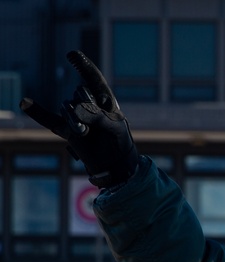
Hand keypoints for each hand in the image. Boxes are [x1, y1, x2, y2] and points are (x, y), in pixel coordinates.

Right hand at [20, 51, 137, 187]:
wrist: (114, 165)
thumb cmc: (119, 142)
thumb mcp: (115, 127)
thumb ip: (97, 116)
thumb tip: (73, 110)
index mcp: (104, 99)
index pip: (93, 79)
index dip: (83, 66)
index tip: (71, 54)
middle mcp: (87, 104)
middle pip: (79, 95)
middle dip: (88, 110)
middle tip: (101, 128)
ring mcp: (75, 116)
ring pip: (67, 109)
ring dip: (77, 123)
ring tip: (88, 135)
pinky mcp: (65, 129)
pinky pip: (48, 119)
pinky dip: (37, 112)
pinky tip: (26, 103)